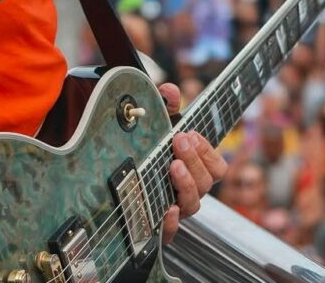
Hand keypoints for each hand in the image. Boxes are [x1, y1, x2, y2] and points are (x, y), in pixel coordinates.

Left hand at [157, 83, 226, 244]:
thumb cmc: (141, 147)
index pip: (216, 168)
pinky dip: (171, 224)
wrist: (108, 176)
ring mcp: (173, 210)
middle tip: (179, 140)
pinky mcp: (154, 227)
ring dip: (187, 184)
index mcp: (191, 169)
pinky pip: (170, 234)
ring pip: (193, 206)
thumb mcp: (153, 123)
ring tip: (173, 166)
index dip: (207, 151)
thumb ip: (164, 105)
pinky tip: (168, 210)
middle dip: (195, 159)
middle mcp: (185, 191)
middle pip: (206, 183)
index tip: (190, 133)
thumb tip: (170, 90)